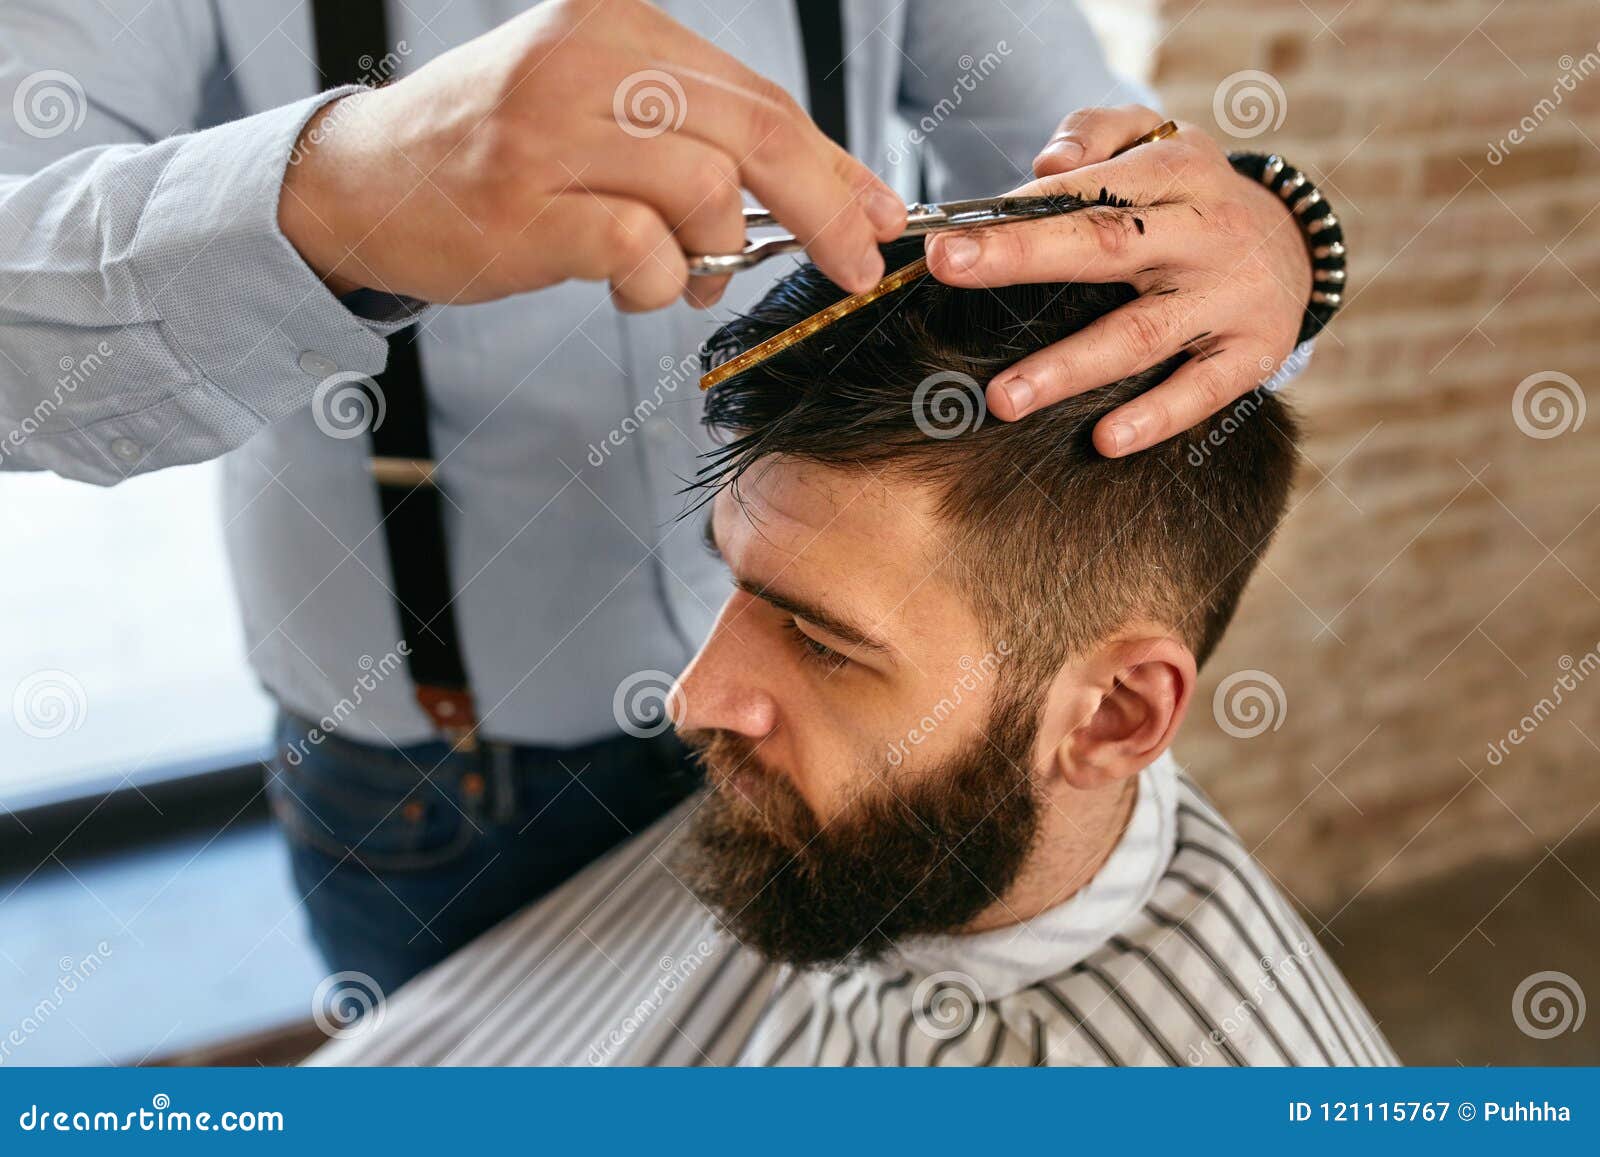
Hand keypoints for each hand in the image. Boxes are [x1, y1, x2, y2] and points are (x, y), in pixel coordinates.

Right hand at [278, 0, 905, 309]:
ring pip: (707, 191)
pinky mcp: (525, 203)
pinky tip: (639, 286)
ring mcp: (551, 129)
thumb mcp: (602, 112)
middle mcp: (586, 58)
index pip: (760, 97)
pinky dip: (659, 282)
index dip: (834, 165)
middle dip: (825, 210)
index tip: (876, 215)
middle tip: (854, 265)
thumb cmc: (502, 154)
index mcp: (619, 21)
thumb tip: (830, 195)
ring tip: (691, 276)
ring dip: (719, 254)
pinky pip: (641, 248)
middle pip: (756, 135)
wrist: (366, 180)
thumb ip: (700, 140)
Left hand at [923, 105, 1310, 455]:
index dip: (1021, 209)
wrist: (1296, 247)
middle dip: (1022, 256)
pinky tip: (1105, 440)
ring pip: (1142, 333)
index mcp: (1177, 172)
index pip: (1093, 186)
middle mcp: (1205, 231)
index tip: (950, 235)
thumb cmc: (1193, 197)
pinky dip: (1155, 417)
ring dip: (1070, 367)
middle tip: (949, 268)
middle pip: (1107, 243)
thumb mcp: (1157, 142)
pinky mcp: (1254, 354)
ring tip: (1004, 397)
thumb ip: (1095, 135)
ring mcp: (1230, 297)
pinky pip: (1201, 391)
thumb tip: (1044, 166)